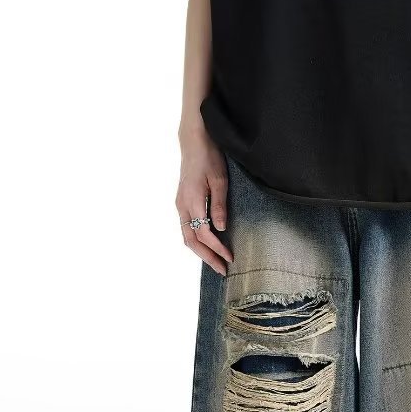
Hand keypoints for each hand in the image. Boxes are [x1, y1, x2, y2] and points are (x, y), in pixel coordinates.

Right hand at [177, 126, 232, 275]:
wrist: (193, 140)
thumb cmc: (209, 157)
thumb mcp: (219, 180)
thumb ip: (219, 205)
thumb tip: (221, 228)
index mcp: (192, 201)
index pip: (204, 233)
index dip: (216, 248)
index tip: (230, 258)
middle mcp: (182, 206)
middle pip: (191, 240)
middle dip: (207, 257)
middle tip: (223, 270)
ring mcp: (180, 204)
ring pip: (187, 236)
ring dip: (201, 251)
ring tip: (216, 262)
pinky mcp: (182, 202)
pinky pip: (186, 228)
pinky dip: (196, 241)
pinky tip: (207, 245)